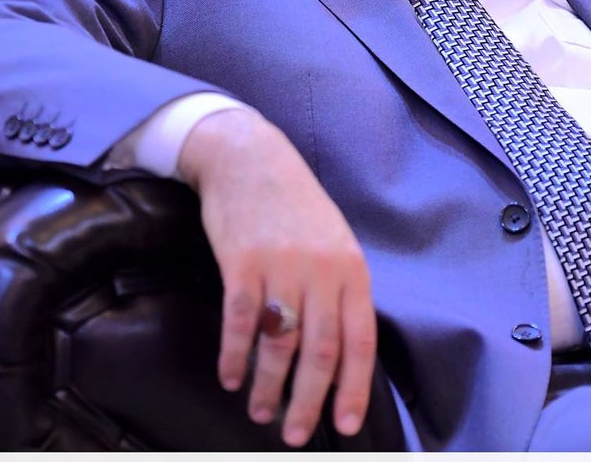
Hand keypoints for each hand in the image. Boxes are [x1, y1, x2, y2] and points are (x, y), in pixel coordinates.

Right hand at [179, 109, 375, 446]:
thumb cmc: (294, 205)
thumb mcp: (334, 240)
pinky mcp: (241, 262)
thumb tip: (341, 351)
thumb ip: (340, 290)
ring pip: (279, 344)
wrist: (250, 157)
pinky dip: (234, 356)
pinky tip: (230, 377)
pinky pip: (239, 322)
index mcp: (351, 269)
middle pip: (319, 352)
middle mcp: (321, 270)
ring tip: (259, 412)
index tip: (346, 424)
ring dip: (268, 386)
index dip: (354, 388)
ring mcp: (281, 266)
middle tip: (297, 434)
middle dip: (309, 402)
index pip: (360, 341)